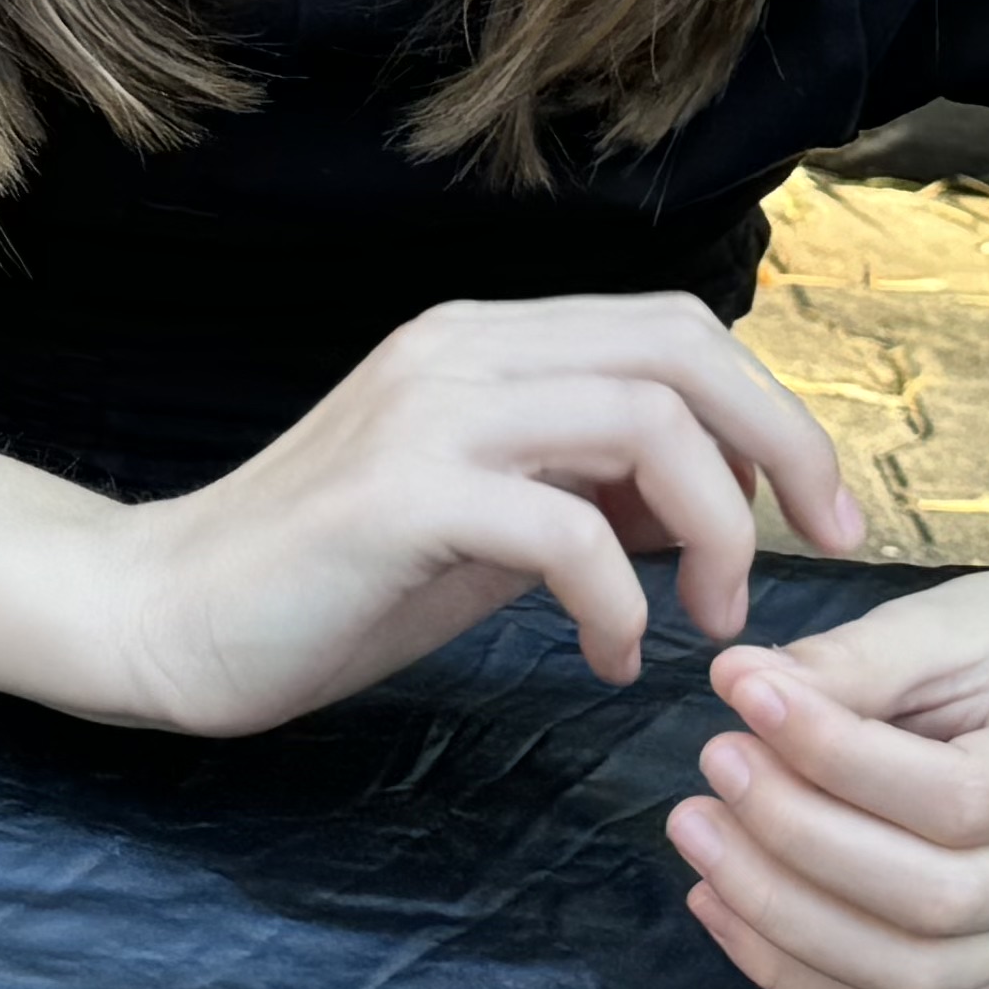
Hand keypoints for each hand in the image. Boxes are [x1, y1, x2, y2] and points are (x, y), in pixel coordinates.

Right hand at [89, 293, 870, 736]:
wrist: (167, 612)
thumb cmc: (328, 580)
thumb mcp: (489, 522)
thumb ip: (589, 490)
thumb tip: (712, 500)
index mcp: (480, 345)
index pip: (675, 332)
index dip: (776, 416)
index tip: (822, 520)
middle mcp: (457, 350)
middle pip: (680, 354)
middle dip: (781, 455)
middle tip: (809, 560)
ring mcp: (424, 415)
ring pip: (642, 422)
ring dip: (714, 532)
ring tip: (705, 622)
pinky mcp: (397, 497)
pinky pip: (565, 526)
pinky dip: (620, 599)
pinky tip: (608, 656)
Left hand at [668, 580, 988, 988]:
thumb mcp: (941, 628)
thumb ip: (850, 661)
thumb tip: (739, 681)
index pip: (963, 797)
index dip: (838, 757)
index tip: (745, 696)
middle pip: (935, 899)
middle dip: (799, 837)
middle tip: (716, 762)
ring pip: (907, 974)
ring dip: (778, 912)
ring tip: (697, 829)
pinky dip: (790, 971)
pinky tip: (716, 901)